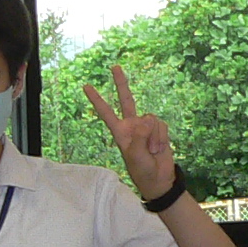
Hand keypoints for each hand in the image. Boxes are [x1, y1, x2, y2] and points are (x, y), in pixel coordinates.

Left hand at [82, 65, 180, 201]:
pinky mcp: (159, 129)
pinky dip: (161, 137)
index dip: (96, 100)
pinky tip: (159, 148)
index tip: (86, 86)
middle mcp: (132, 125)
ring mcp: (146, 127)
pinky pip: (161, 125)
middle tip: (114, 67)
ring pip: (150, 118)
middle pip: (126, 99)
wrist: (160, 179)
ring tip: (152, 151)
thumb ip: (139, 136)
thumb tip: (146, 120)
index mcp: (120, 132)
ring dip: (153, 137)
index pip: (106, 113)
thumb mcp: (136, 156)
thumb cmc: (143, 170)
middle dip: (121, 83)